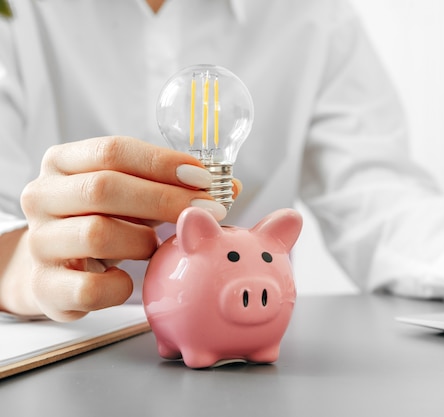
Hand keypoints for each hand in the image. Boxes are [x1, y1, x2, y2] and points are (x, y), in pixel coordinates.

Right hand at [16, 136, 227, 320]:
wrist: (49, 269)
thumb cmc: (100, 222)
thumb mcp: (131, 197)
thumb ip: (175, 187)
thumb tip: (231, 187)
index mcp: (63, 163)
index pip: (113, 150)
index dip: (163, 163)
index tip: (204, 178)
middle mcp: (43, 196)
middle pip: (105, 188)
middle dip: (165, 200)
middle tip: (210, 211)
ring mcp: (40, 241)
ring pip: (97, 234)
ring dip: (143, 242)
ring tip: (157, 247)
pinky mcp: (45, 286)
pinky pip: (90, 289)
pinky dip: (120, 287)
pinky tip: (129, 281)